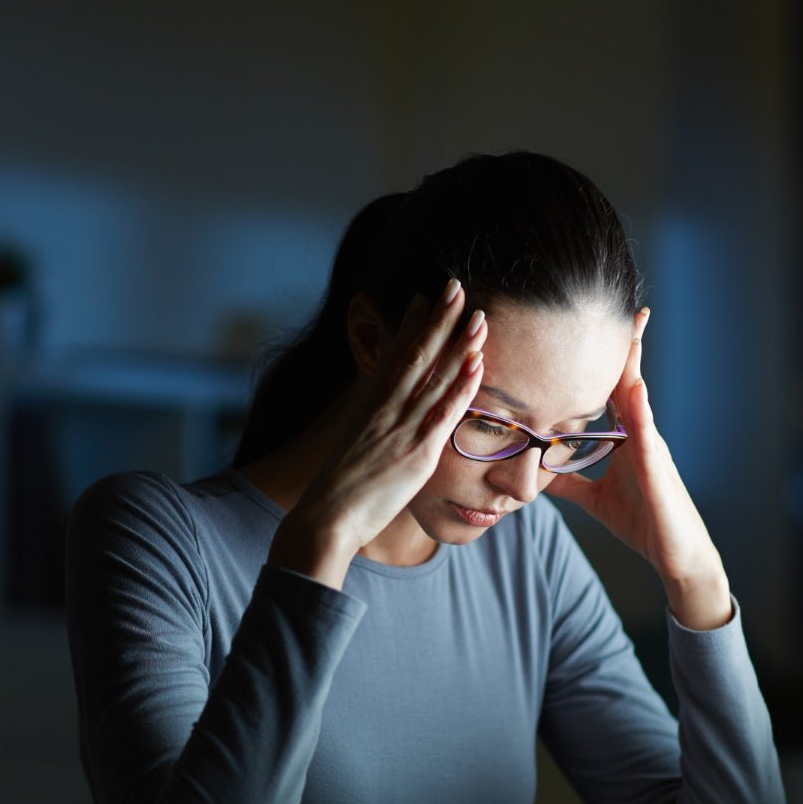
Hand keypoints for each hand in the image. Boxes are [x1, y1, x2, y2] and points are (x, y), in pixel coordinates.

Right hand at [270, 280, 486, 588]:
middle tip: (455, 285)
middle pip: (415, 354)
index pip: (392, 357)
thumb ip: (372, 434)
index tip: (423, 298)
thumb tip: (381, 429)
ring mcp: (400, 428)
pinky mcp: (416, 452)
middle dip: (437, 319)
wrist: (325, 518)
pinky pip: (443, 412)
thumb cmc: (338, 493)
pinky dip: (461, 385)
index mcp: (368, 408)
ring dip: (457, 343)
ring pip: (433, 376)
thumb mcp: (353, 452)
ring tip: (477, 313)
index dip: (409, 326)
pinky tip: (477, 362)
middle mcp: (384, 410)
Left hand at [546, 308, 732, 628]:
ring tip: (630, 326)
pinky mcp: (657, 468)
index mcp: (627, 436)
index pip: (612, 388)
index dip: (603, 358)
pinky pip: (647, 432)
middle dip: (628, 343)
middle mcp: (641, 433)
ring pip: (640, 396)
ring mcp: (651, 446)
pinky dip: (640, 408)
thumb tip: (533, 470)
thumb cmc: (641, 522)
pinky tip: (635, 387)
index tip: (592, 324)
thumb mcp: (592, 498)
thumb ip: (568, 480)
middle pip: (630, 378)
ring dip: (633, 362)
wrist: (674, 555)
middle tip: (625, 302)